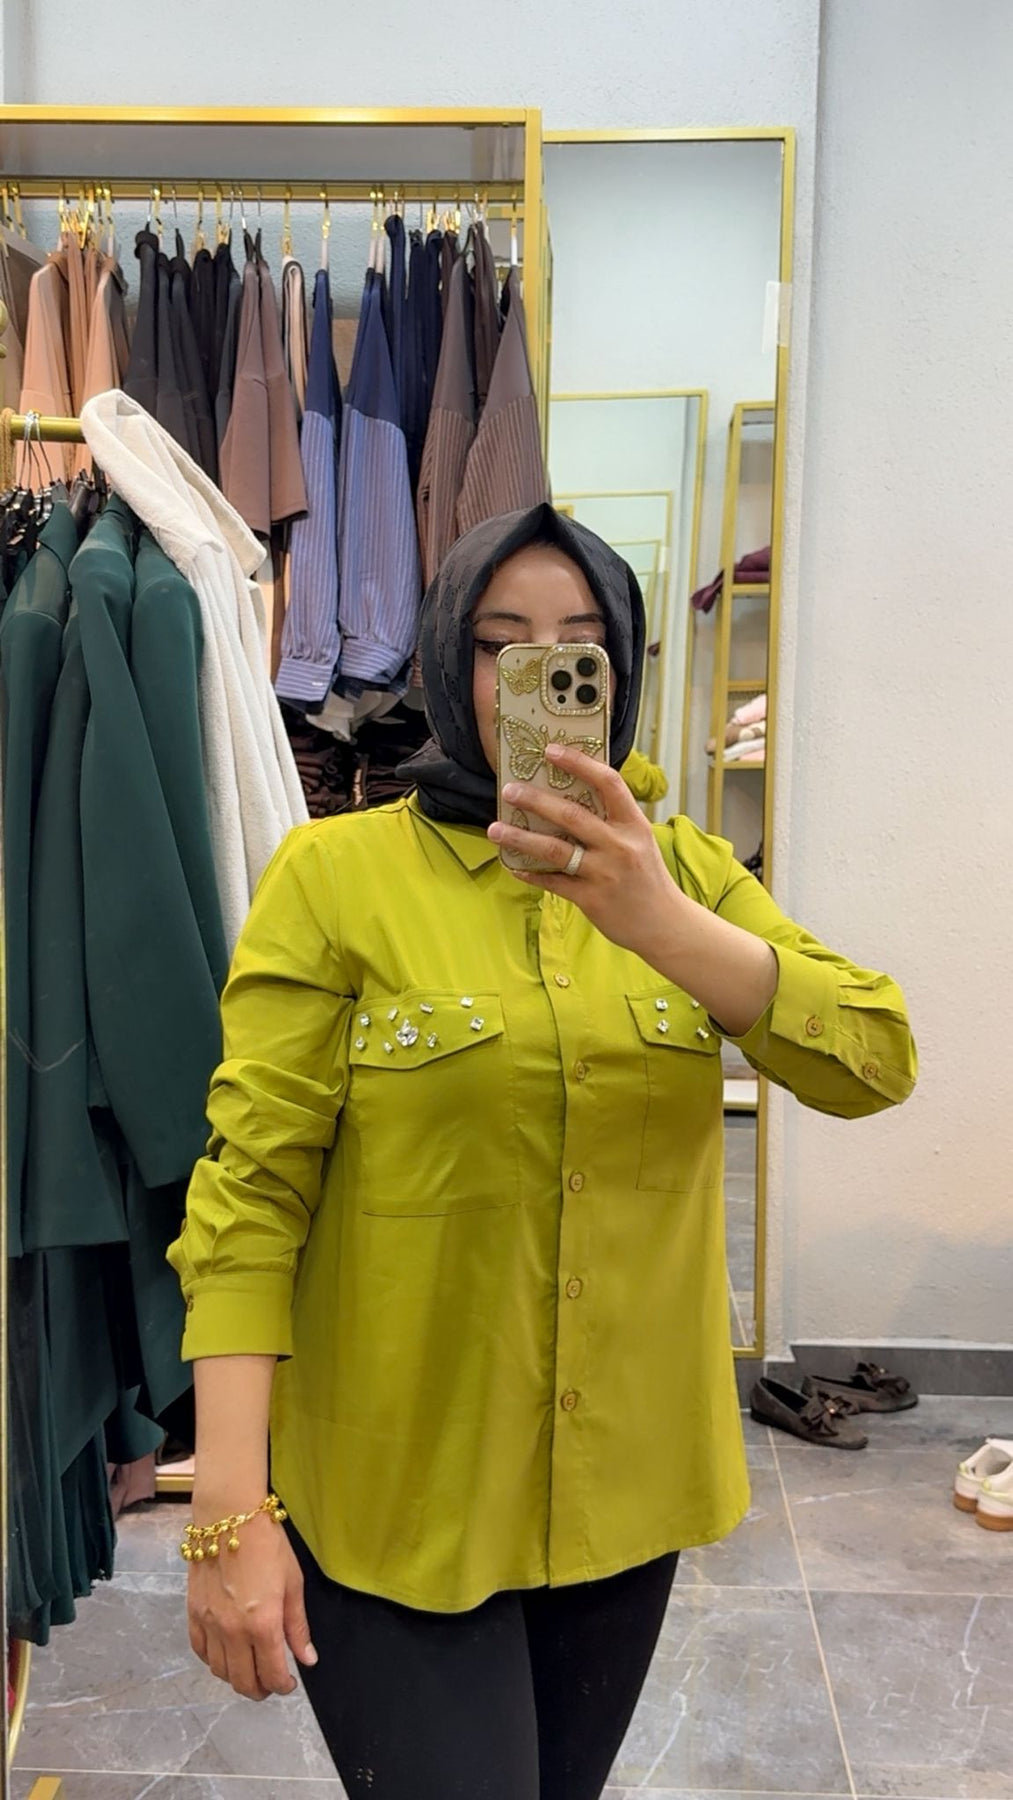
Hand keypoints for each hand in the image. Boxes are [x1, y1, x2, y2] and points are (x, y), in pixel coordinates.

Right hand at [187, 1512, 317, 1701]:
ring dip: (236, 1678)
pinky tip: (226, 1653)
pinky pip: (200, 1651)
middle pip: (243, 1682)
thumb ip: (297, 1626)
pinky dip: (213, 1660)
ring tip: (250, 1669)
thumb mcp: (293, 1583)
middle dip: (260, 1690)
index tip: (290, 1683)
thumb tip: (307, 1659)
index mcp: (263, 1625)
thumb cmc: (267, 1545)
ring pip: (220, 1671)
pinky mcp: (193, 1614)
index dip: (283, 1686)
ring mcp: (210, 1624)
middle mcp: (233, 1631)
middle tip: (270, 1683)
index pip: (272, 1675)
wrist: (229, 1517)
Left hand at [487, 743, 684, 959]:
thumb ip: (613, 823)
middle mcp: (619, 846)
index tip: (551, 751)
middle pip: (571, 815)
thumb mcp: (640, 842)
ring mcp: (604, 873)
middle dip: (535, 800)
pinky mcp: (591, 899)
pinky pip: (553, 882)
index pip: (608, 783)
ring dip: (520, 838)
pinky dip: (531, 873)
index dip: (579, 763)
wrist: (664, 925)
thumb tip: (571, 799)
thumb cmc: (648, 879)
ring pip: (555, 850)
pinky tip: (514, 866)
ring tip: (495, 829)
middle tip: (509, 790)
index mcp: (633, 825)